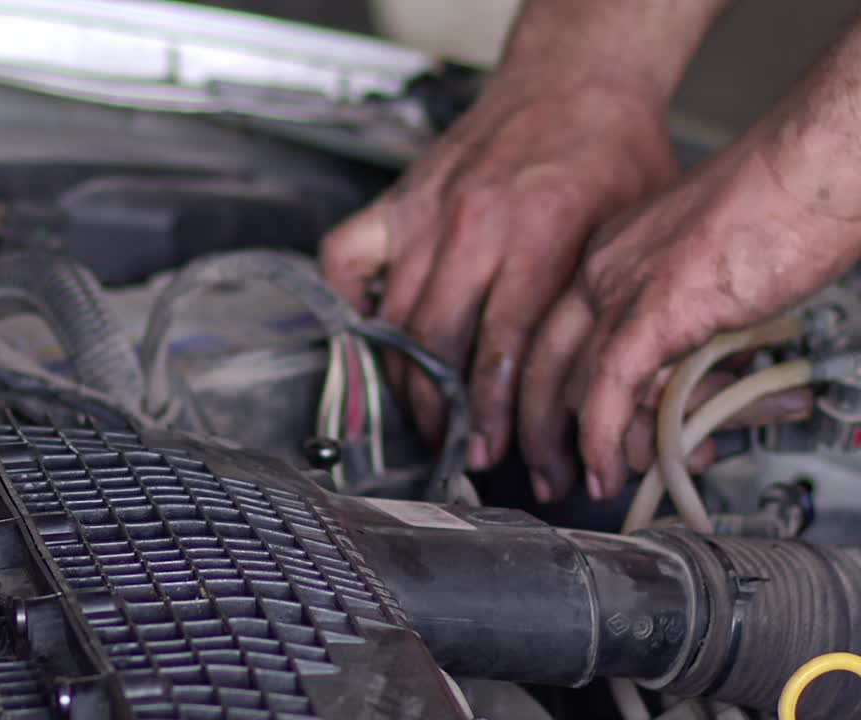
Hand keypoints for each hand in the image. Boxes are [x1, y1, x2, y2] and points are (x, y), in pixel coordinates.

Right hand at [321, 74, 675, 469]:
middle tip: (455, 445)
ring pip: (392, 316)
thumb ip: (605, 306)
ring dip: (401, 376)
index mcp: (538, 234)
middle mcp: (473, 225)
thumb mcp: (635, 233)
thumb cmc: (611, 152)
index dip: (493, 413)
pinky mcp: (399, 199)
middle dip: (443, 411)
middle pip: (436, 343)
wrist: (576, 81)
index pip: (501, 348)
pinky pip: (345, 258)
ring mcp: (427, 212)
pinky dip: (347, 300)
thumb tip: (600, 390)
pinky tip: (371, 330)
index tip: (492, 451)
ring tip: (419, 410)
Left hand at [521, 127, 860, 501]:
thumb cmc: (787, 203)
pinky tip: (609, 466)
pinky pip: (611, 387)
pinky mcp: (658, 307)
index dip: (542, 390)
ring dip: (580, 445)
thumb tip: (680, 387)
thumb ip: (686, 331)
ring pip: (574, 381)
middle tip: (548, 473)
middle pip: (544, 360)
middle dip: (539, 428)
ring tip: (593, 482)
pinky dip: (604, 436)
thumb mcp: (712, 278)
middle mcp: (604, 267)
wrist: (818, 162)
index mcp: (611, 254)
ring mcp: (624, 285)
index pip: (552, 334)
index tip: (546, 429)